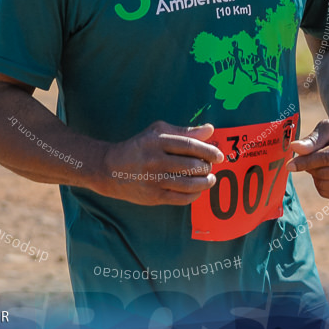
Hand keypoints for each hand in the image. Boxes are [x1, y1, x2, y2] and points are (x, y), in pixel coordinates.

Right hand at [99, 121, 223, 205]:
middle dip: (207, 167)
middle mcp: (155, 160)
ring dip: (205, 182)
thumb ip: (185, 131)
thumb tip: (210, 130)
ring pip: (189, 184)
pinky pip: (181, 198)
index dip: (208, 151)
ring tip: (209, 179)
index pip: (190, 145)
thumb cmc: (139, 147)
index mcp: (157, 141)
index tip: (219, 156)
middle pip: (192, 165)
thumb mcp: (158, 132)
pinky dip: (194, 195)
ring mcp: (154, 180)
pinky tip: (198, 190)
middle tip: (211, 166)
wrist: (109, 169)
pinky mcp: (153, 197)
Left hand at [287, 119, 328, 198]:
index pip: (327, 158)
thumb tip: (295, 147)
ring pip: (324, 185)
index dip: (306, 162)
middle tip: (309, 156)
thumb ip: (311, 140)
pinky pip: (326, 193)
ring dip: (315, 175)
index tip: (289, 165)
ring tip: (320, 162)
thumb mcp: (325, 129)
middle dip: (310, 166)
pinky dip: (320, 183)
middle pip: (324, 173)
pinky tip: (325, 171)